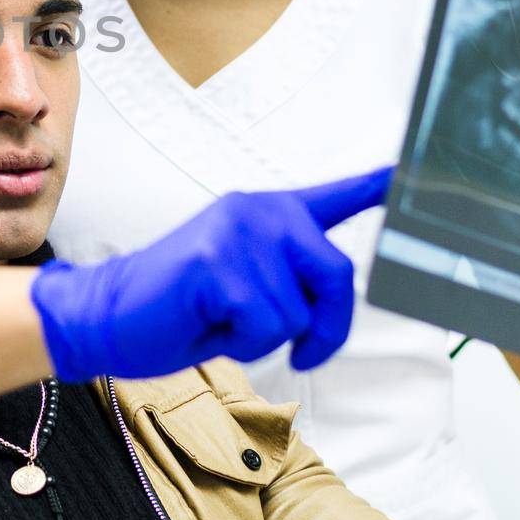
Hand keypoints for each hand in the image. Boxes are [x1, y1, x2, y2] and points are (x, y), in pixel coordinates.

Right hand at [30, 168, 387, 381]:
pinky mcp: (218, 262)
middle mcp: (258, 210)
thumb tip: (330, 301)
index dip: (380, 185)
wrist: (106, 314)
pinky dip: (239, 341)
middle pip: (336, 275)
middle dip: (326, 327)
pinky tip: (203, 321)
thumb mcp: (244, 286)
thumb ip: (287, 277)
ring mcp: (237, 231)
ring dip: (264, 337)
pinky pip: (265, 325)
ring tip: (219, 319)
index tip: (413, 167)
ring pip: (297, 313)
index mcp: (266, 213)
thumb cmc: (177, 309)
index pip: (336, 195)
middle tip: (302, 352)